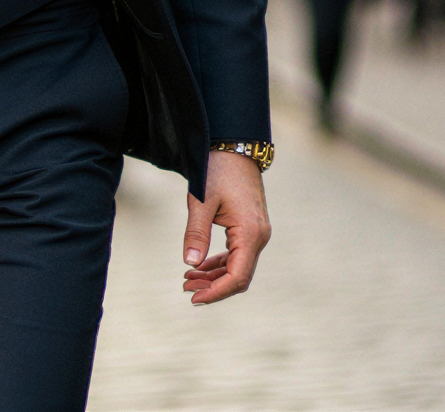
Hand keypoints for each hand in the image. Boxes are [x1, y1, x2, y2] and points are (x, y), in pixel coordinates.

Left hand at [182, 150, 270, 304]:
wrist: (234, 146)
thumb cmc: (217, 170)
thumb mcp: (201, 201)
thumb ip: (196, 233)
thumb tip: (190, 263)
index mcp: (251, 233)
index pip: (237, 277)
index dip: (216, 292)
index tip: (194, 299)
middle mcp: (259, 237)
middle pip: (239, 276)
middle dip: (212, 287)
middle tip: (185, 289)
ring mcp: (257, 232)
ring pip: (238, 267)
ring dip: (214, 276)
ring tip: (187, 280)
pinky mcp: (250, 227)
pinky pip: (237, 254)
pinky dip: (219, 263)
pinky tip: (199, 266)